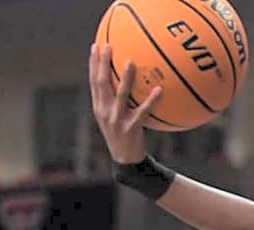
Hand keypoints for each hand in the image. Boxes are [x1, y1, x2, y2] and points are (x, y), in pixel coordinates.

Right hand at [89, 43, 161, 163]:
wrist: (126, 159)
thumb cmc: (124, 134)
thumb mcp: (115, 116)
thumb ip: (118, 99)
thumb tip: (129, 79)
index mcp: (99, 106)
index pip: (93, 81)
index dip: (93, 63)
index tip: (95, 45)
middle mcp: (104, 111)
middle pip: (100, 83)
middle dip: (102, 63)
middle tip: (108, 45)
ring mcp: (116, 119)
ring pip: (119, 94)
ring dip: (125, 77)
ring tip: (131, 61)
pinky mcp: (131, 127)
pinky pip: (143, 111)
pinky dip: (151, 100)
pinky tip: (159, 89)